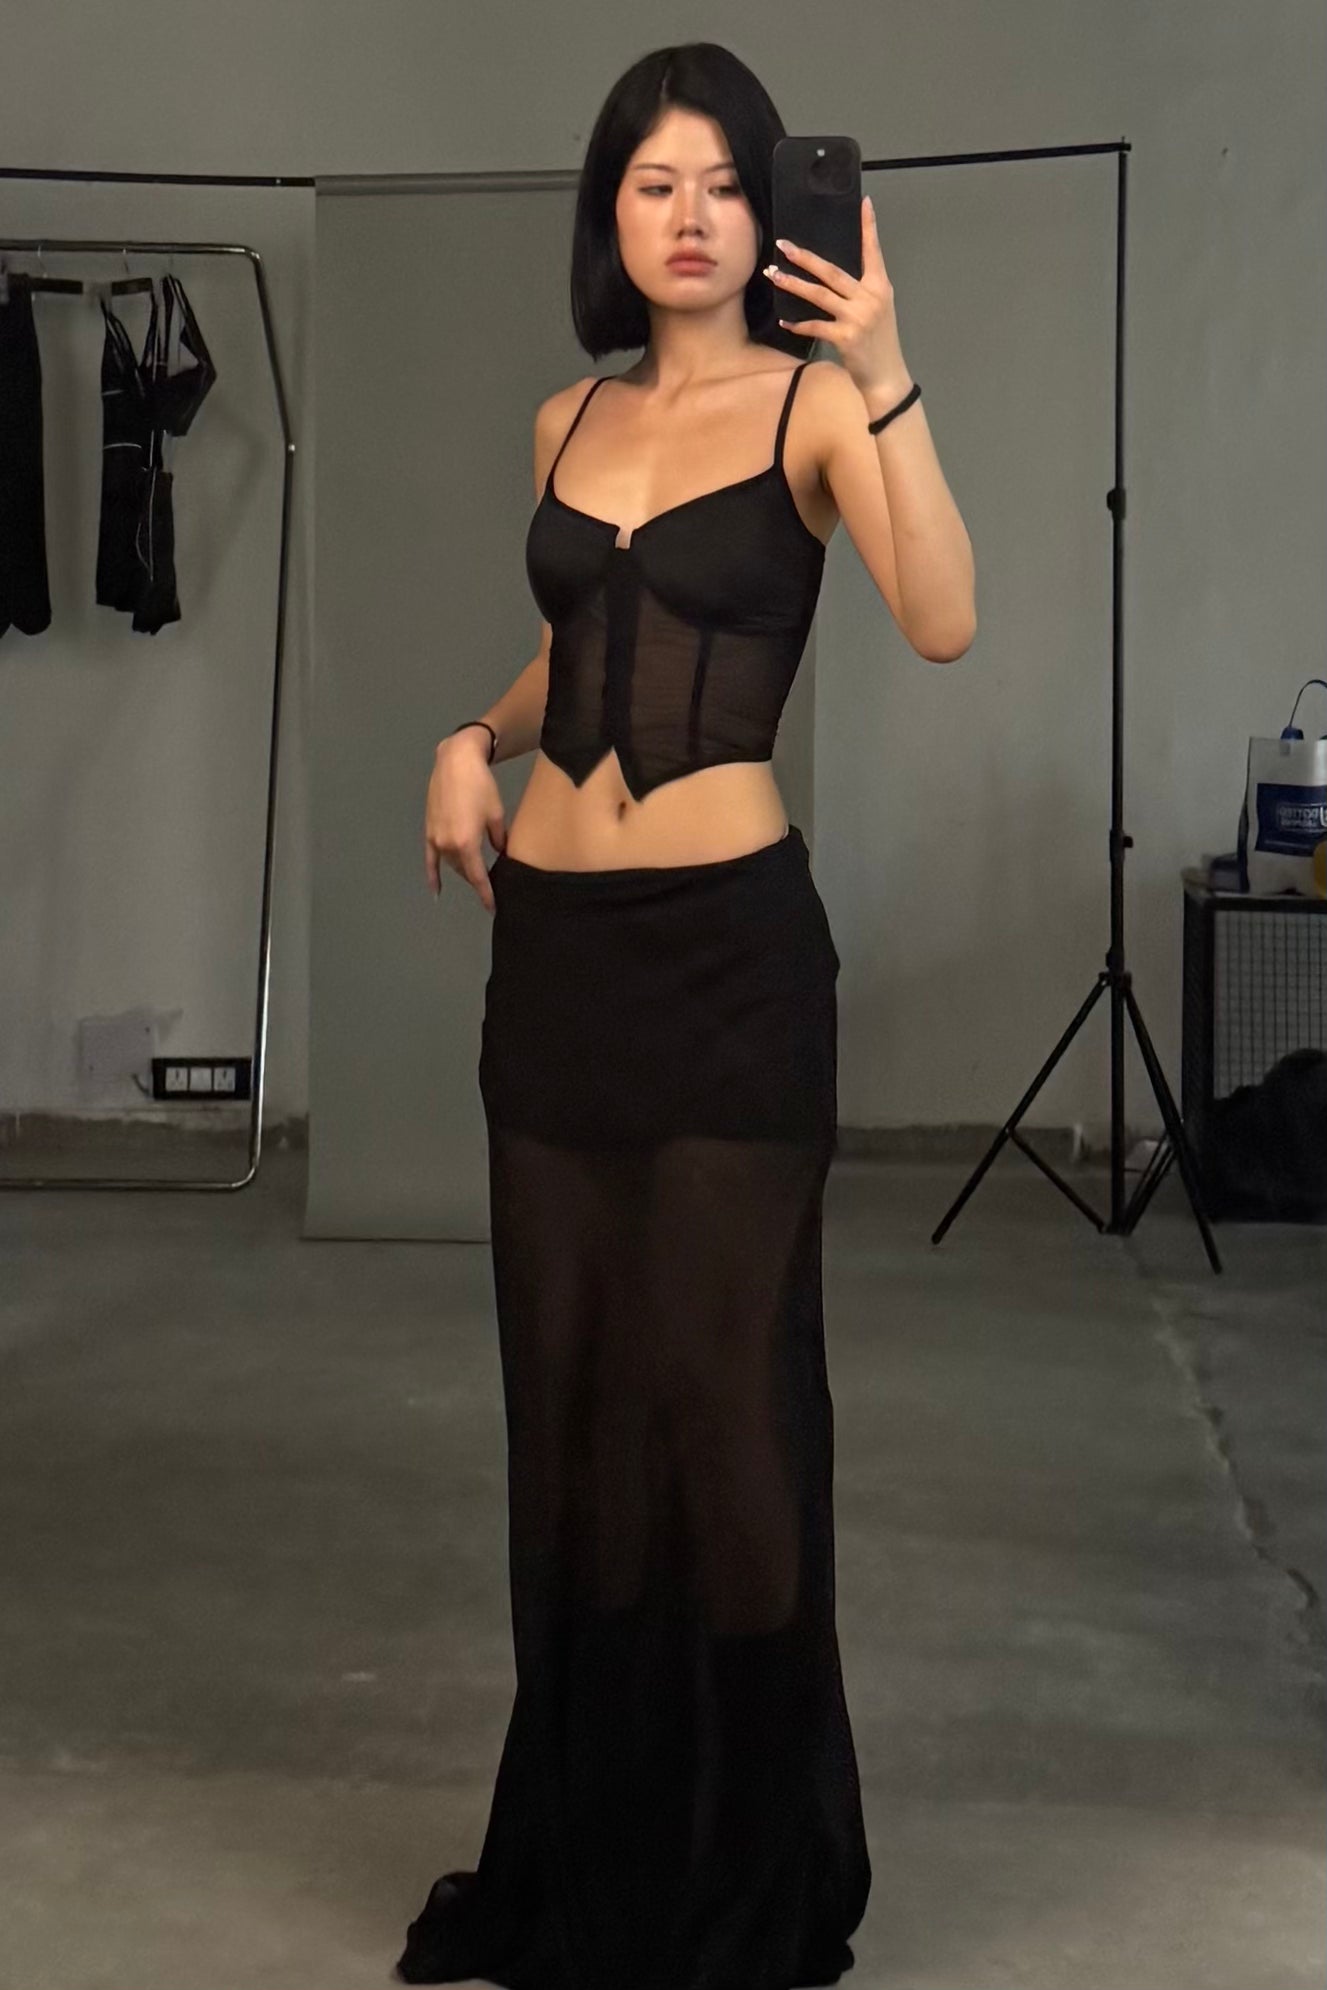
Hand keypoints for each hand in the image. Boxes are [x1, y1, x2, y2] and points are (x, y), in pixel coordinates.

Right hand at [425, 734, 506, 912]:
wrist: (455, 762)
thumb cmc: (481, 785)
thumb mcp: (497, 815)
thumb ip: (498, 840)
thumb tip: (500, 854)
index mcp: (467, 843)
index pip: (478, 878)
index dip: (486, 895)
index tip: (494, 908)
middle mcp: (448, 846)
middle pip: (464, 872)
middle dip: (477, 879)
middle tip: (492, 885)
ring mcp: (435, 839)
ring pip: (451, 865)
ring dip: (463, 871)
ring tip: (476, 875)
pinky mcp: (429, 831)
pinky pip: (430, 860)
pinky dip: (433, 876)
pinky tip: (436, 891)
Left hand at [765, 195, 910, 398]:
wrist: (887, 376)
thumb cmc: (879, 343)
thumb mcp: (878, 311)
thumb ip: (862, 292)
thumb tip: (834, 279)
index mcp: (879, 287)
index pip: (873, 252)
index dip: (869, 227)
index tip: (864, 203)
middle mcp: (869, 298)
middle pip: (832, 271)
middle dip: (805, 258)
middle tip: (784, 245)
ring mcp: (857, 317)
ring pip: (819, 294)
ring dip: (793, 284)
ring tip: (774, 275)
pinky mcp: (845, 337)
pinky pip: (815, 325)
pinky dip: (798, 324)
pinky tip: (785, 321)